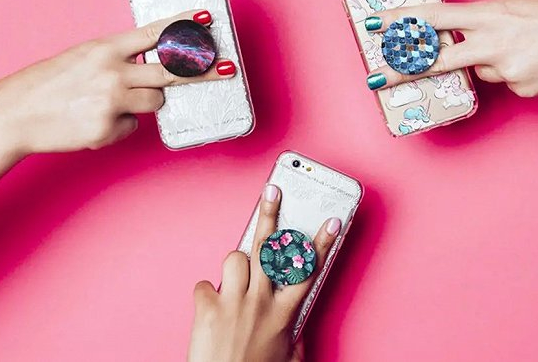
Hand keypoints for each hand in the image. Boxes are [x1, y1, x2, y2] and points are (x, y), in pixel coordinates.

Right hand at [0, 9, 235, 153]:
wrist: (14, 114)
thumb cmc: (48, 85)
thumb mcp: (82, 58)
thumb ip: (118, 60)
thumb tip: (152, 72)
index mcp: (105, 48)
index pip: (154, 32)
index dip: (184, 26)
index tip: (207, 19)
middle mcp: (112, 71)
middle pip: (171, 71)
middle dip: (200, 72)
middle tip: (225, 69)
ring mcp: (111, 100)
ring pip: (156, 101)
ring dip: (143, 103)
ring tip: (108, 102)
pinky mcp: (107, 128)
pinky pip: (132, 126)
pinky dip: (118, 126)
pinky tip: (92, 121)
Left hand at [187, 185, 342, 361]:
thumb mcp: (289, 355)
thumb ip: (293, 330)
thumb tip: (293, 315)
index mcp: (284, 313)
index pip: (308, 270)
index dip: (322, 242)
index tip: (332, 221)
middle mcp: (260, 302)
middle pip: (267, 247)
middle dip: (270, 214)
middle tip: (272, 191)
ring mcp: (232, 302)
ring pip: (235, 257)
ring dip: (236, 266)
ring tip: (235, 283)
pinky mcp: (206, 308)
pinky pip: (205, 285)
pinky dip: (207, 295)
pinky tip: (211, 309)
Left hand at [364, 0, 537, 96]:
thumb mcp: (522, 3)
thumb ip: (490, 20)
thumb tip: (469, 38)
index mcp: (493, 14)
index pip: (436, 18)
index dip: (403, 22)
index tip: (375, 25)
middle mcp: (495, 44)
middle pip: (439, 60)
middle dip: (405, 71)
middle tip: (375, 79)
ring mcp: (508, 70)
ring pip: (482, 71)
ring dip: (492, 61)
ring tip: (526, 46)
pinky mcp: (523, 90)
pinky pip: (506, 82)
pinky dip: (516, 72)